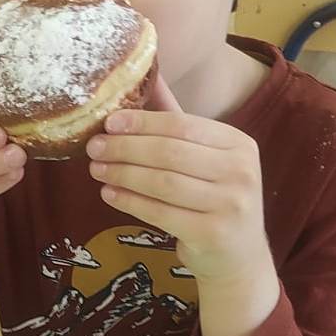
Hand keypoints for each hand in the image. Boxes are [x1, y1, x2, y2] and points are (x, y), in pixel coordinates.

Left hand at [86, 76, 268, 284]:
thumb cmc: (215, 200)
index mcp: (239, 143)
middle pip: (170, 152)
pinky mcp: (213, 233)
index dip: (142, 122)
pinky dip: (130, 201)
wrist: (238, 258)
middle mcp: (241, 171)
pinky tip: (109, 193)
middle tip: (94, 147)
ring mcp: (230, 204)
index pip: (183, 125)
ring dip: (123, 174)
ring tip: (96, 169)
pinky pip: (161, 212)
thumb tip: (146, 77)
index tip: (109, 122)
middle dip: (126, 148)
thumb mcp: (207, 158)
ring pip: (163, 182)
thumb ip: (178, 122)